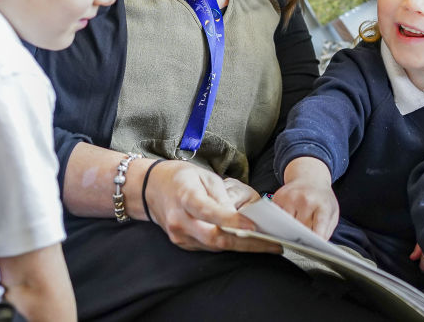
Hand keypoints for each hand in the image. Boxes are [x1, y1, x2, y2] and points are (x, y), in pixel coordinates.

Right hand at [144, 160, 280, 253]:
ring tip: (267, 244)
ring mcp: (179, 235)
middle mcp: (180, 220)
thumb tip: (240, 216)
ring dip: (241, 247)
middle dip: (246, 243)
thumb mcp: (204, 176)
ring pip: (214, 247)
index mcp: (186, 197)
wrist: (151, 189)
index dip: (232, 220)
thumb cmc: (181, 178)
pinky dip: (228, 246)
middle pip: (214, 238)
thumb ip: (222, 196)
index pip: (209, 212)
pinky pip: (208, 248)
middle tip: (273, 244)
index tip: (254, 226)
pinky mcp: (182, 243)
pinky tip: (246, 243)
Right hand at [272, 157, 338, 239]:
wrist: (310, 178)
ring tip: (292, 233)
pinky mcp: (278, 196)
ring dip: (288, 230)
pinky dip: (279, 222)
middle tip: (301, 243)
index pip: (319, 226)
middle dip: (301, 238)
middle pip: (300, 228)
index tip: (312, 248)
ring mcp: (291, 197)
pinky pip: (276, 217)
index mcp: (323, 206)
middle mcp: (306, 200)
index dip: (316, 239)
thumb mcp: (332, 213)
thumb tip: (317, 247)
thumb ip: (326, 231)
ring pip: (285, 224)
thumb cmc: (322, 200)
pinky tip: (284, 221)